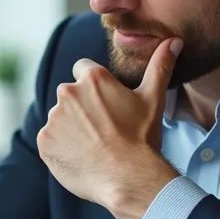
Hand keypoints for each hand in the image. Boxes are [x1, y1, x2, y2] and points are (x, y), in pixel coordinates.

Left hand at [36, 38, 181, 208]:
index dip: (94, 85)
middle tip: (103, 129)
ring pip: (60, 119)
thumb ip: (160, 66)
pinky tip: (82, 158)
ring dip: (72, 128)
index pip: (83, 69)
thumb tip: (174, 41)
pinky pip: (51, 141)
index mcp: (92, 79)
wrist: (128, 178)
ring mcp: (53, 119)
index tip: (105, 102)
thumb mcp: (154, 98)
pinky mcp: (45, 142)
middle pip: (70, 95)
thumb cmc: (142, 137)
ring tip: (94, 146)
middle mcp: (67, 94)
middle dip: (82, 108)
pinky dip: (62, 148)